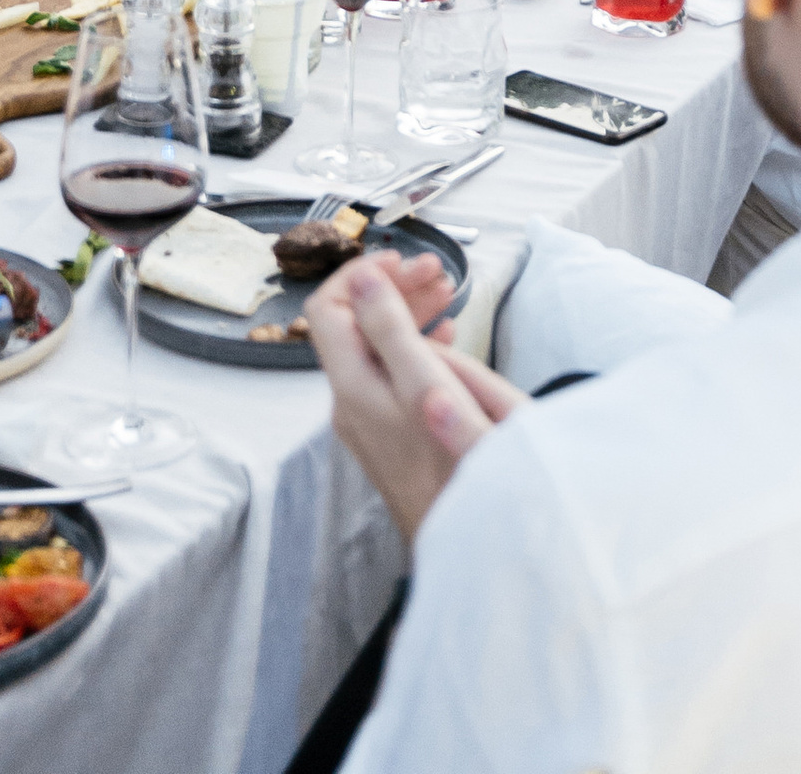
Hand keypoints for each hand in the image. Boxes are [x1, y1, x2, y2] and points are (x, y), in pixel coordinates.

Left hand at [307, 252, 521, 544]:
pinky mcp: (392, 432)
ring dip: (407, 311)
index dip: (361, 274)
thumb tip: (359, 278)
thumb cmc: (457, 465)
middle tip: (439, 272)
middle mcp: (351, 404)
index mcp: (353, 388)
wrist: (473, 540)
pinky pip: (392, 371)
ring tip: (448, 294)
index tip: (404, 261)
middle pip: (353, 325)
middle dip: (392, 286)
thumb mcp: (429, 384)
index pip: (326, 308)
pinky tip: (446, 335)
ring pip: (377, 347)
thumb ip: (389, 328)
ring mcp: (370, 421)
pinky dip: (416, 342)